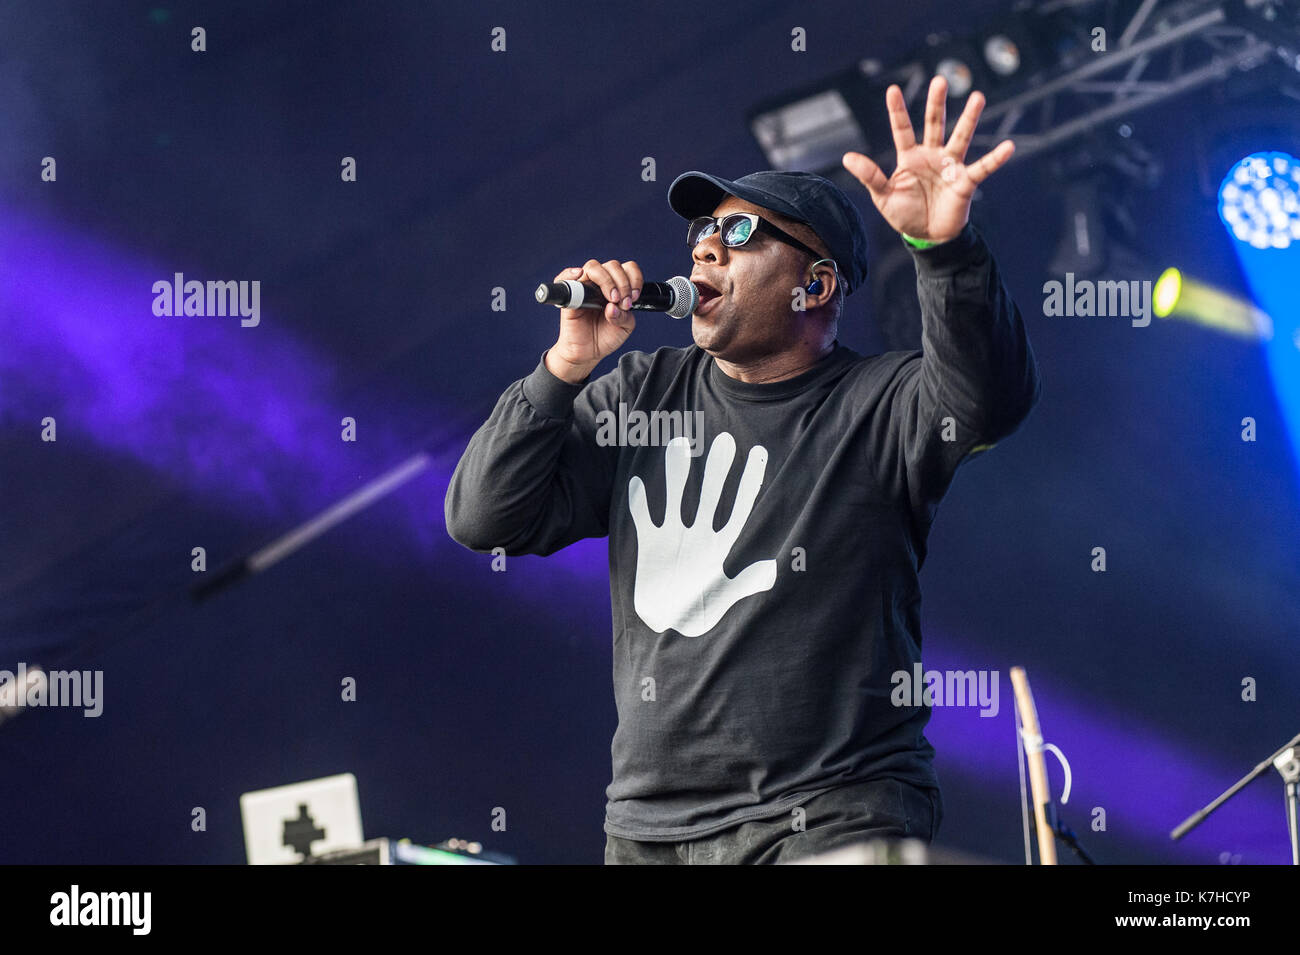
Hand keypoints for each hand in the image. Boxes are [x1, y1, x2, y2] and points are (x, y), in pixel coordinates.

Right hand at [544, 259, 641, 383]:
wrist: (588, 353)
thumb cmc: (605, 337)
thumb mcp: (624, 327)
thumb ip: (625, 315)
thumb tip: (612, 306)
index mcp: (617, 288)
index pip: (627, 269)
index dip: (634, 279)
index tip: (634, 297)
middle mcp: (601, 284)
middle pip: (612, 266)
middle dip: (622, 283)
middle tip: (622, 302)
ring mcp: (585, 288)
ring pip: (593, 267)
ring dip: (606, 280)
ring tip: (611, 300)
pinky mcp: (570, 297)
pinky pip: (565, 277)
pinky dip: (571, 273)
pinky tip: (580, 275)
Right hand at [628, 433, 777, 636]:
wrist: (666, 629)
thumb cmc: (698, 616)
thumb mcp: (723, 600)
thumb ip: (744, 584)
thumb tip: (772, 570)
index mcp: (720, 547)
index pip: (739, 509)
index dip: (749, 484)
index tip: (760, 454)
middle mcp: (698, 535)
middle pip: (710, 496)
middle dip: (718, 469)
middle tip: (726, 440)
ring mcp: (672, 537)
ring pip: (676, 497)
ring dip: (677, 473)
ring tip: (680, 443)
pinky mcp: (649, 545)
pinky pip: (643, 518)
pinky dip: (638, 502)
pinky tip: (636, 481)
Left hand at [842, 75, 1014, 243]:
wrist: (927, 236)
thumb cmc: (905, 214)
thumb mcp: (883, 197)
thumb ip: (869, 176)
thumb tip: (847, 157)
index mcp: (910, 157)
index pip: (902, 129)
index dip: (898, 111)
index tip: (892, 89)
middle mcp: (932, 155)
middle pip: (934, 124)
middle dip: (937, 103)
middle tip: (941, 80)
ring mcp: (950, 166)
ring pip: (961, 136)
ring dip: (969, 118)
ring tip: (978, 96)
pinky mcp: (965, 181)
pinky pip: (983, 167)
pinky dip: (996, 158)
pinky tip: (1008, 146)